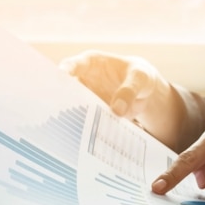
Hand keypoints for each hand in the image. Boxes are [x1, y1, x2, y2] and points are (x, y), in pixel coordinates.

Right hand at [59, 51, 182, 150]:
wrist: (145, 90)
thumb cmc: (140, 75)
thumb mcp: (139, 78)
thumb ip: (129, 91)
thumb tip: (117, 110)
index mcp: (90, 63)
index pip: (71, 65)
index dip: (63, 74)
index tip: (61, 83)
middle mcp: (83, 80)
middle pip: (66, 91)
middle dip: (61, 102)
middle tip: (60, 114)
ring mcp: (87, 98)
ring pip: (74, 109)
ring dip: (73, 120)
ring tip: (74, 132)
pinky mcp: (93, 114)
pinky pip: (87, 122)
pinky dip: (87, 130)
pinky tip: (88, 141)